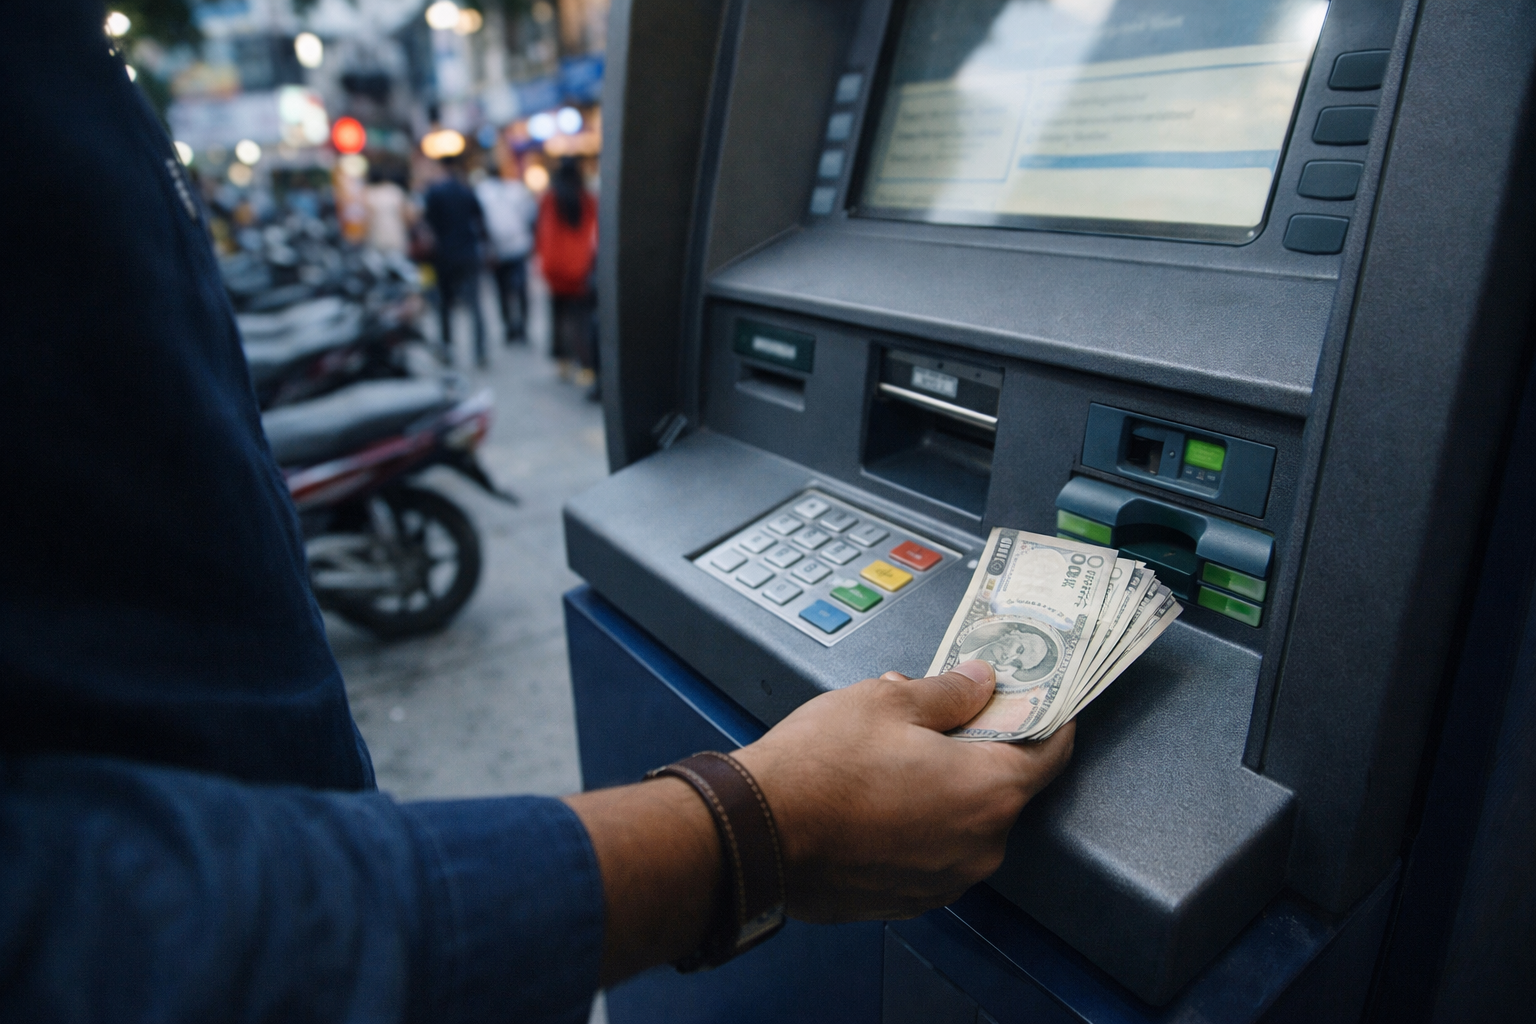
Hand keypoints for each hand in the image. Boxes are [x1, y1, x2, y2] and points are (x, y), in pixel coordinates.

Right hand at [565, 660, 1074, 983]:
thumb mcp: (886, 700)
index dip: (1047, 714)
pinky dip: (918, 822)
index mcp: (989, 790)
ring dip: (945, 786)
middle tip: (940, 713)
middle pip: (1005, 786)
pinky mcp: (908, 898)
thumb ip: (949, 691)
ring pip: (964, 819)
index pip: (1052, 750)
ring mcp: (945, 879)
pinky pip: (931, 850)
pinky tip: (876, 794)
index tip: (1036, 694)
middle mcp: (980, 845)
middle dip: (980, 746)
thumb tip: (981, 680)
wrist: (755, 835)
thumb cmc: (820, 766)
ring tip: (893, 752)